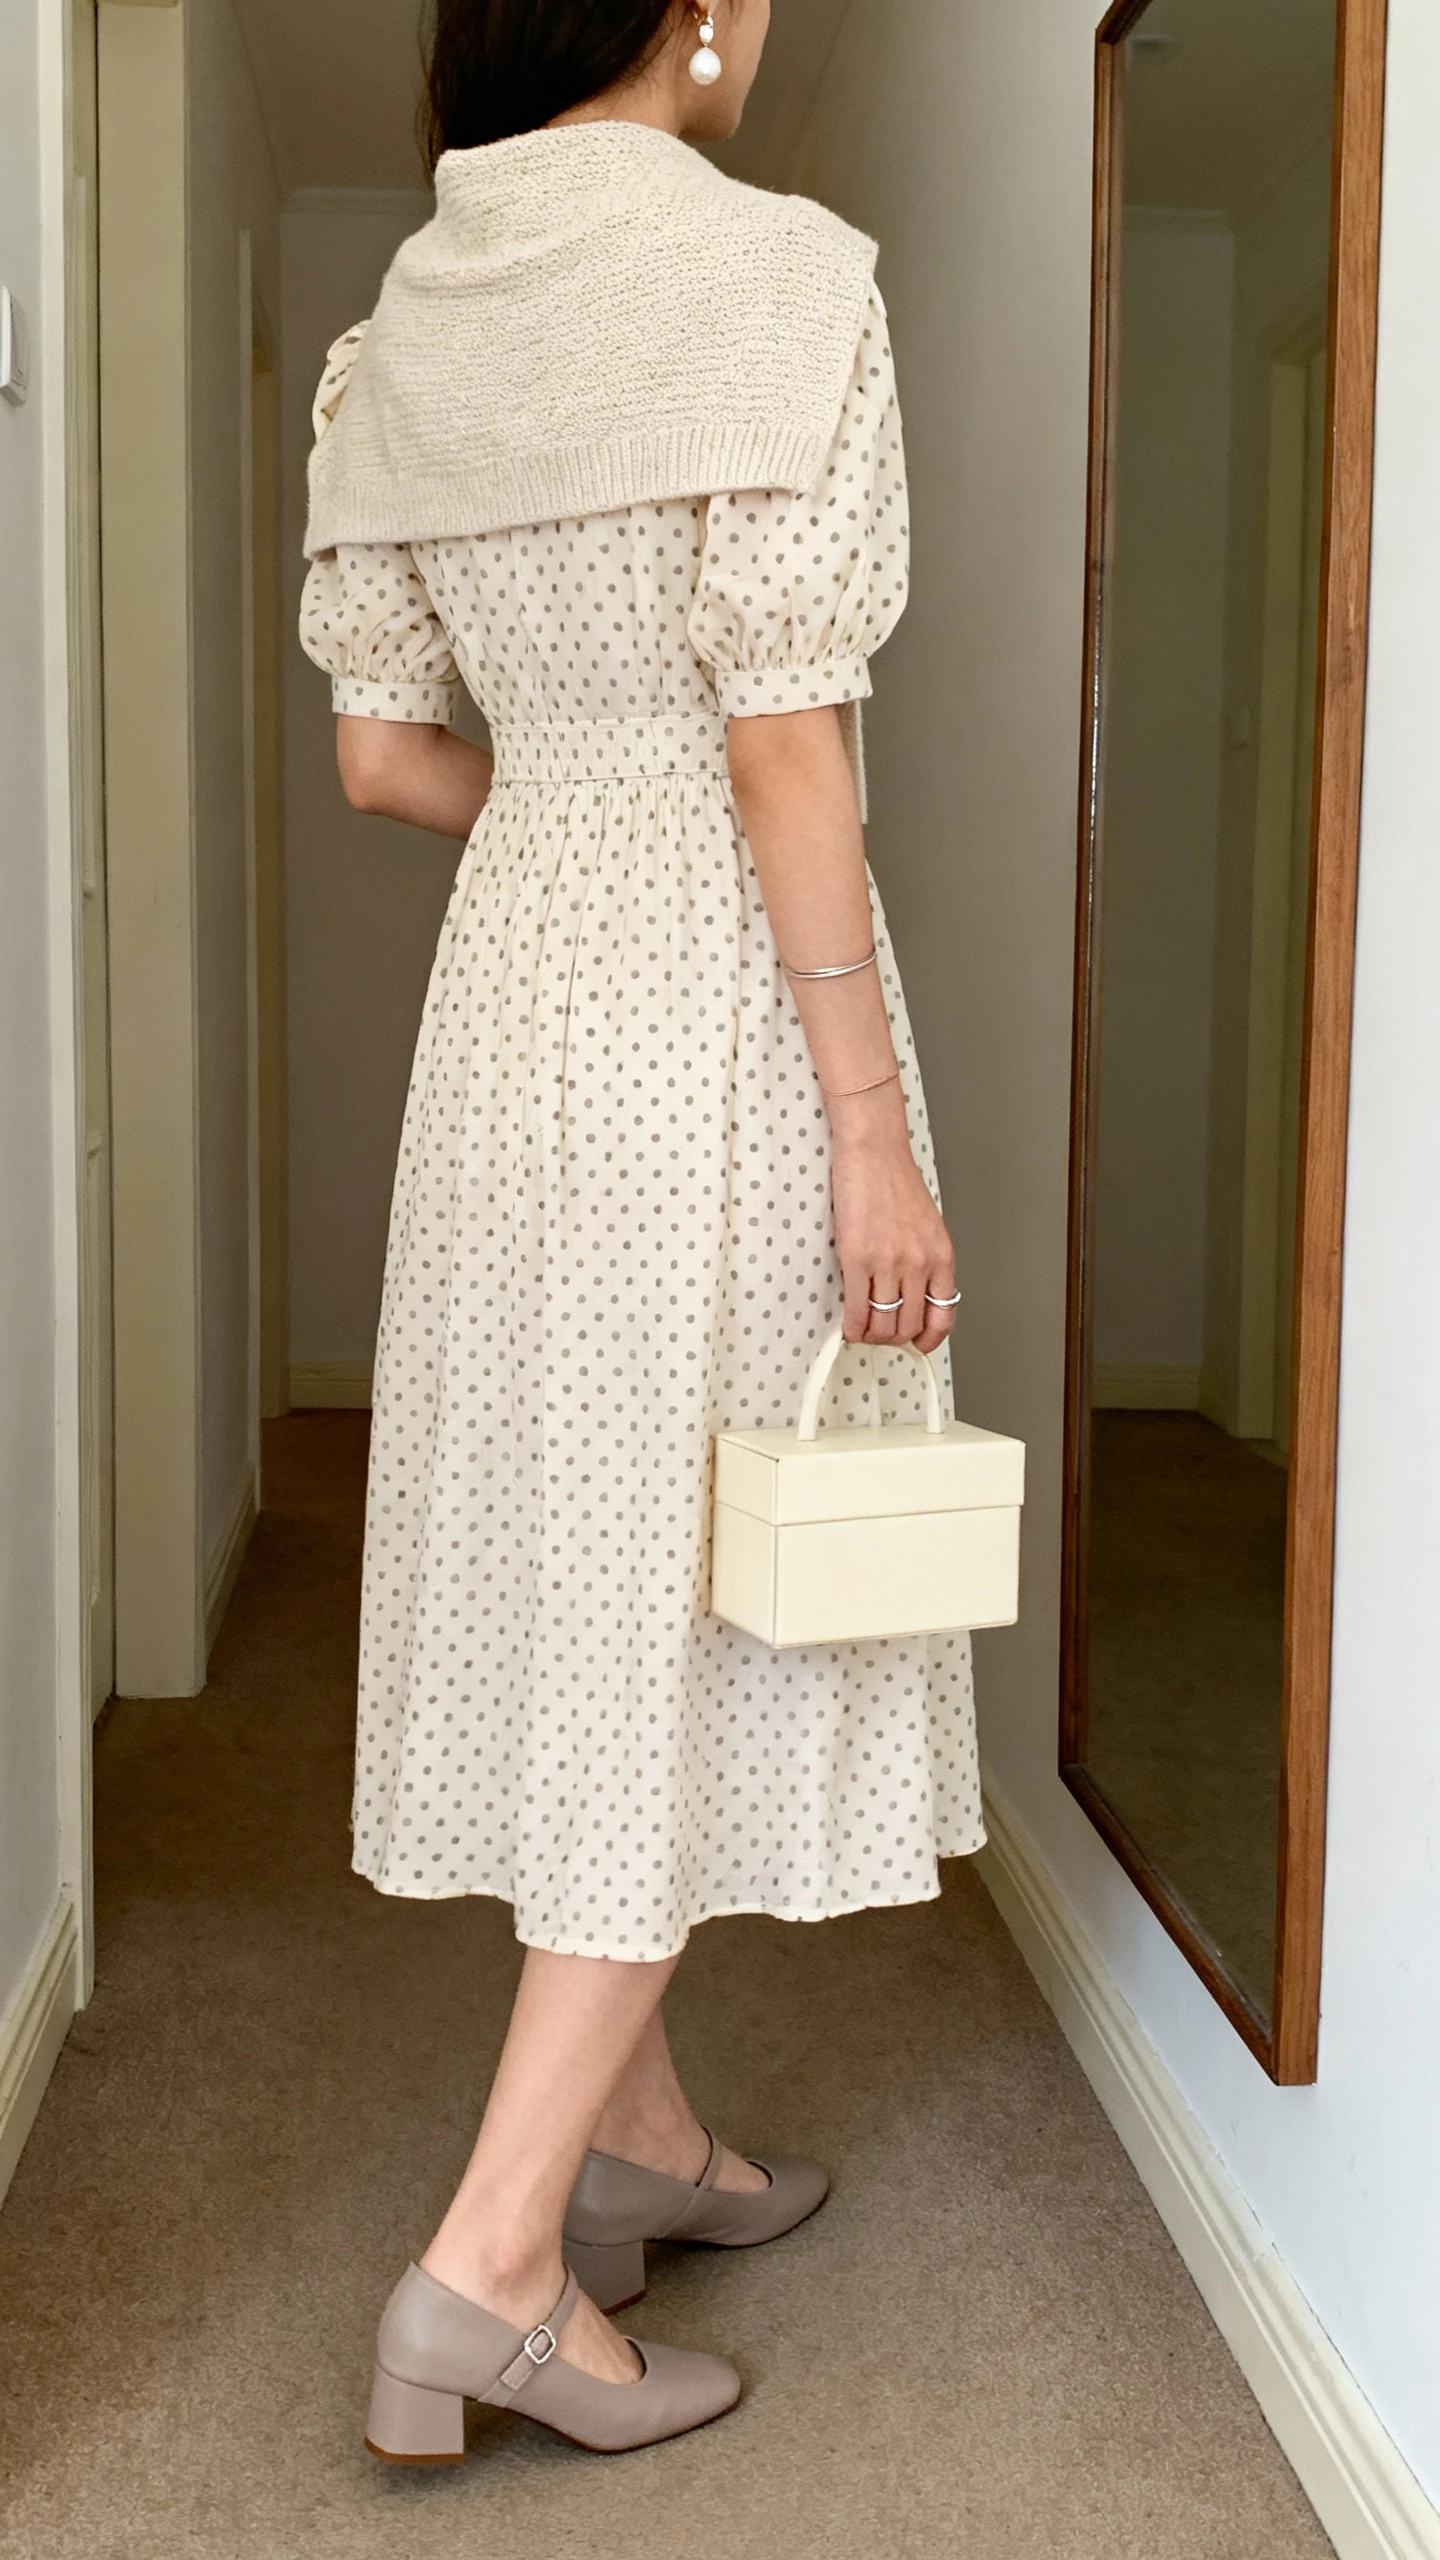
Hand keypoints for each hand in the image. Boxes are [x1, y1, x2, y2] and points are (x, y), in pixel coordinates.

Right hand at [828, 1082, 957, 1354]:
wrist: (874, 1152)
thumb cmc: (896, 1182)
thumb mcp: (927, 1226)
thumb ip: (926, 1261)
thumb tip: (914, 1295)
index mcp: (941, 1257)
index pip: (943, 1314)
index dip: (931, 1338)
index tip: (921, 1344)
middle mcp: (919, 1264)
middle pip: (909, 1325)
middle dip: (894, 1338)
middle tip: (881, 1333)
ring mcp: (889, 1264)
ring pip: (883, 1324)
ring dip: (871, 1335)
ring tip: (863, 1330)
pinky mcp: (858, 1259)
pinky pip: (857, 1310)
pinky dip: (852, 1326)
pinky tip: (848, 1327)